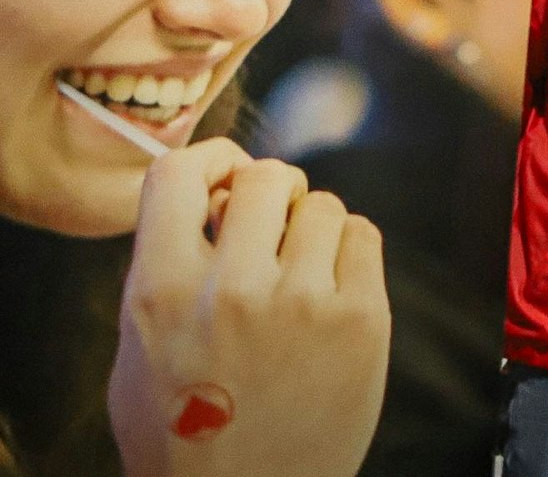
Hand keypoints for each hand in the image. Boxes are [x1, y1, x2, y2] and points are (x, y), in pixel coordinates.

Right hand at [109, 141, 390, 476]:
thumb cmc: (187, 432)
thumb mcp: (139, 350)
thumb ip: (163, 271)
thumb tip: (209, 204)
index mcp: (160, 290)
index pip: (178, 174)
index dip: (210, 160)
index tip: (226, 175)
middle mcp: (232, 287)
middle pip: (266, 176)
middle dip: (271, 194)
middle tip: (272, 227)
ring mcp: (303, 301)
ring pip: (323, 204)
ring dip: (312, 228)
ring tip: (300, 272)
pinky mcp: (361, 318)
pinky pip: (364, 236)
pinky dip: (349, 251)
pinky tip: (332, 287)